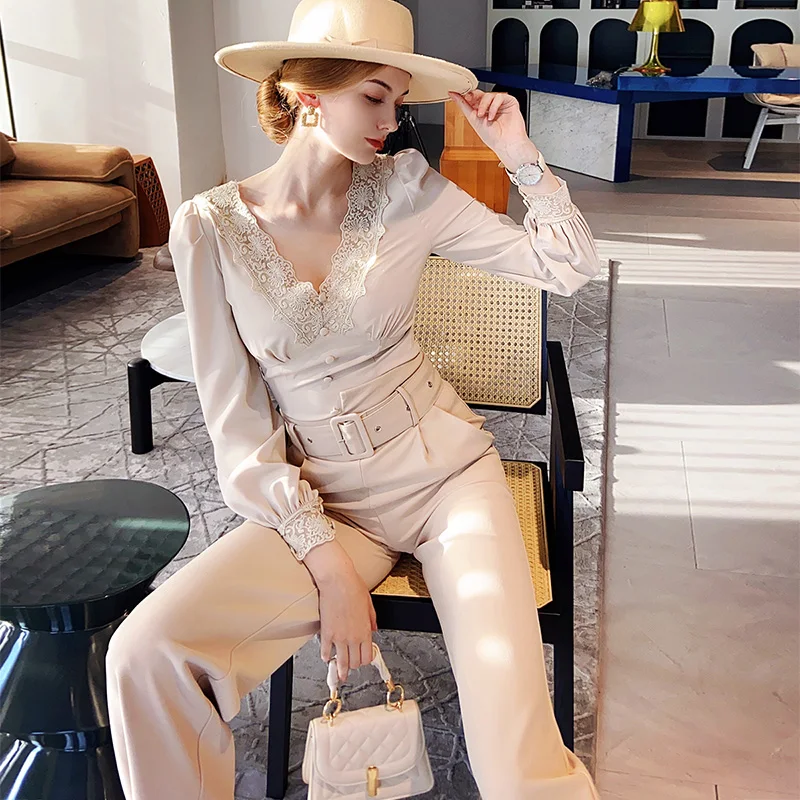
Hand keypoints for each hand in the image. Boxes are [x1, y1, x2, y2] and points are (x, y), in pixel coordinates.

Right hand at [316, 563, 377, 683]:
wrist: (337, 581)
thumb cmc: (354, 588)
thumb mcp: (369, 604)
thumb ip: (372, 619)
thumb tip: (373, 628)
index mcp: (365, 631)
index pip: (367, 656)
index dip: (365, 660)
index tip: (363, 660)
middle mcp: (353, 638)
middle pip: (355, 662)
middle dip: (354, 665)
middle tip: (351, 665)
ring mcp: (339, 637)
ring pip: (341, 662)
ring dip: (340, 670)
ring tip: (339, 675)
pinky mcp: (326, 633)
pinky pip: (325, 651)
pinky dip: (326, 656)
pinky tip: (326, 657)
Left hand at [448, 88, 529, 154]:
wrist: (505, 144)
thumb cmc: (492, 137)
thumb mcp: (473, 119)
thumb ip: (463, 105)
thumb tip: (452, 94)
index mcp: (481, 111)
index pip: (473, 98)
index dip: (466, 95)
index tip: (458, 93)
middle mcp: (490, 107)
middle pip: (480, 94)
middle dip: (473, 97)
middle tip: (469, 100)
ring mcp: (500, 104)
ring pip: (488, 95)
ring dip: (483, 104)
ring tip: (482, 116)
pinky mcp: (510, 102)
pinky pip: (500, 96)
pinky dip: (494, 106)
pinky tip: (491, 116)